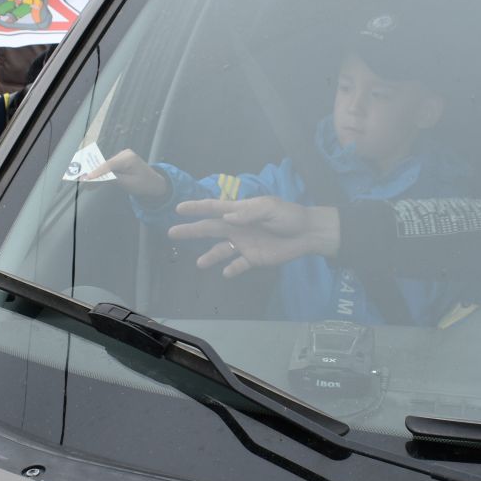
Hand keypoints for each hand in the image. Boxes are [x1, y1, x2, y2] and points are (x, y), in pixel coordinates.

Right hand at [84, 148, 167, 197]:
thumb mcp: (128, 184)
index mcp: (129, 158)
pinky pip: (108, 167)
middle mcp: (124, 154)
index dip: (97, 172)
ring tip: (85, 182)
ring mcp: (122, 156)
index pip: (109, 165)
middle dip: (93, 173)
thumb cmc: (144, 184)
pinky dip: (101, 174)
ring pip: (105, 166)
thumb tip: (97, 178)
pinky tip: (92, 180)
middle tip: (82, 181)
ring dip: (96, 174)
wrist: (154, 183)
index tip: (87, 177)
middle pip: (105, 164)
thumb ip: (113, 179)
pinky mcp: (119, 160)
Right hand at [166, 197, 341, 277]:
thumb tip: (227, 218)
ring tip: (198, 263)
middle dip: (192, 230)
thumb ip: (248, 213)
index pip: (214, 208)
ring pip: (221, 250)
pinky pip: (238, 264)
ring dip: (209, 256)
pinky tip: (224, 273)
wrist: (307, 233)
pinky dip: (231, 269)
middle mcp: (237, 227)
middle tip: (172, 232)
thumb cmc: (289, 216)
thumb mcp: (270, 208)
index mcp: (240, 212)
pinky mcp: (253, 258)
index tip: (179, 208)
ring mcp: (244, 243)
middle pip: (210, 229)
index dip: (197, 208)